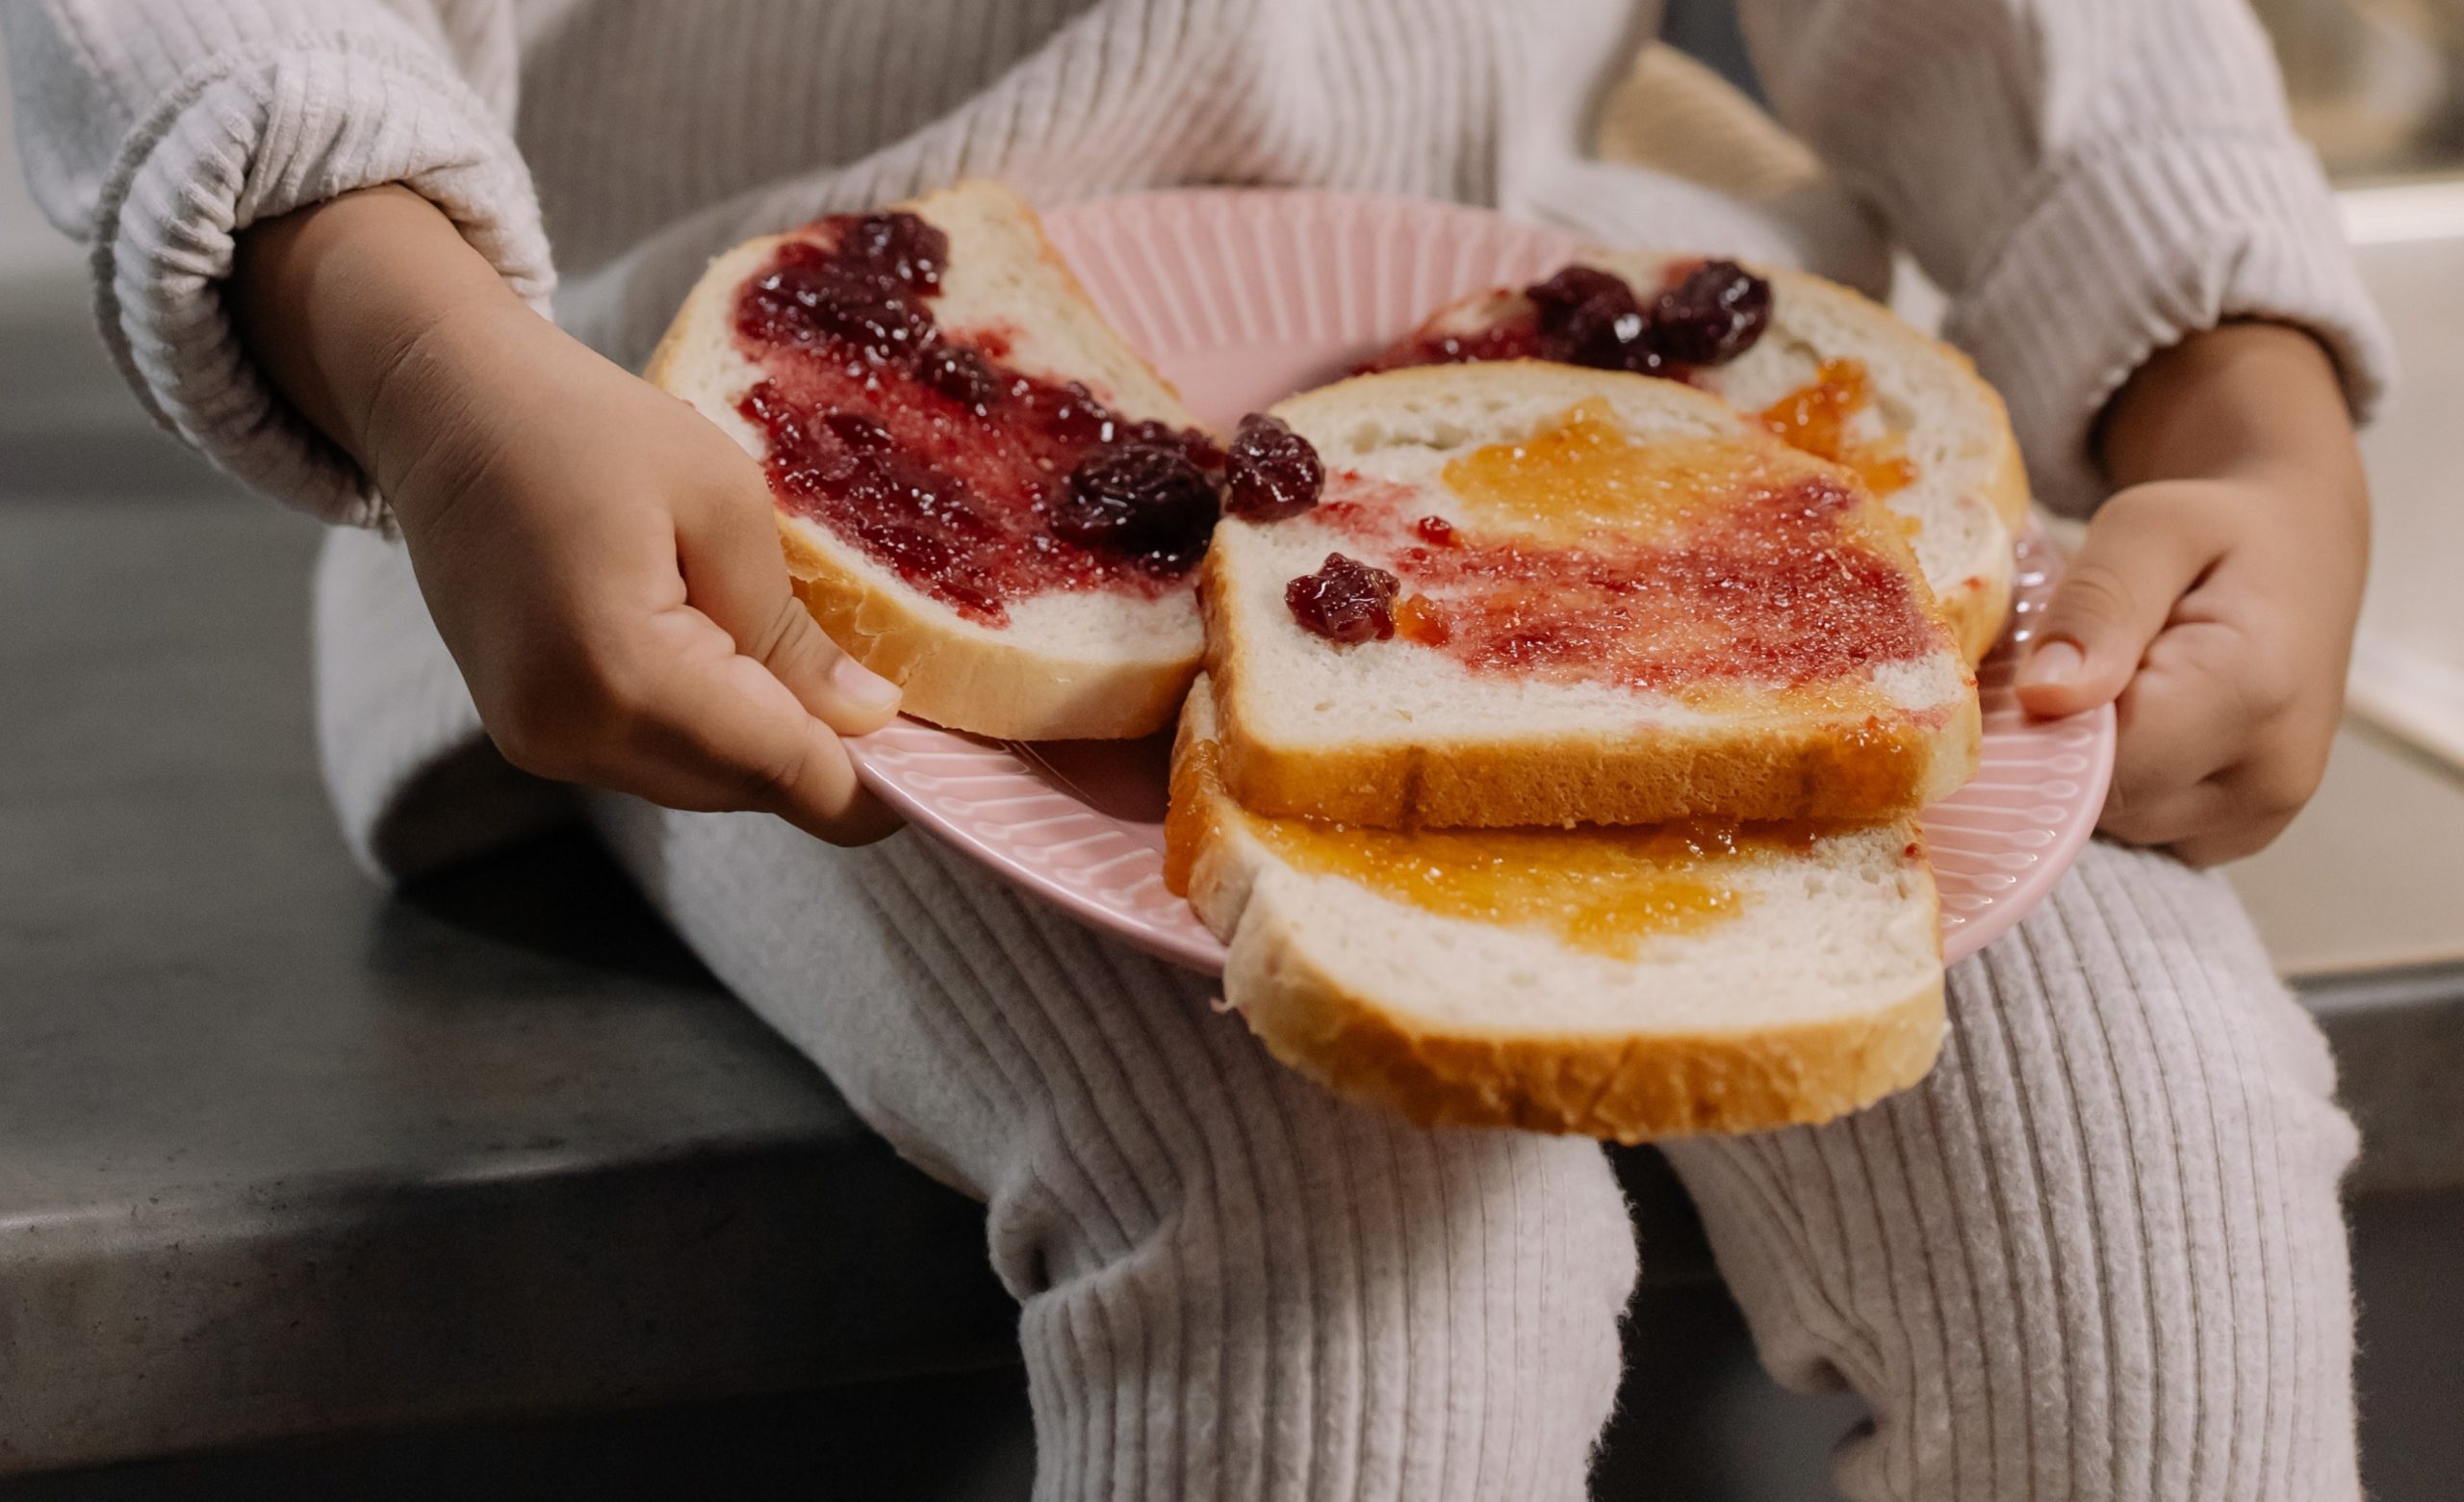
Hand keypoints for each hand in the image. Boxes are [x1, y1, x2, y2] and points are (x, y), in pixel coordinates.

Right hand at [232, 187, 900, 842]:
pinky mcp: (531, 736)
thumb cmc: (582, 425)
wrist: (443, 406)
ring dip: (766, 736)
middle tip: (889, 677)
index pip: (790, 772)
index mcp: (624, 673)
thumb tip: (871, 722)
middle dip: (827, 750)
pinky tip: (725, 646)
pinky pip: (658, 758)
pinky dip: (711, 722)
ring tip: (800, 646)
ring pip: (707, 783)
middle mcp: (571, 734)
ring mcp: (541, 744)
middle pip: (752, 791)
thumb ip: (795, 631)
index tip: (949, 747)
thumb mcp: (723, 501)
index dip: (881, 780)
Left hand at [2014, 324, 2367, 866]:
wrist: (2299, 555)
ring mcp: (2260, 816)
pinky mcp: (2239, 833)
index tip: (2024, 668)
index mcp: (2251, 691)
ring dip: (2085, 763)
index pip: (2094, 760)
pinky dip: (2117, 783)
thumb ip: (2096, 606)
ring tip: (2112, 685)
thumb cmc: (2219, 532)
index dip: (2036, 724)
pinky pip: (2139, 830)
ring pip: (2111, 824)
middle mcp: (2269, 775)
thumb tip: (2044, 697)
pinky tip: (2131, 722)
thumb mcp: (2149, 529)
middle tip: (2070, 663)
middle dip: (2059, 740)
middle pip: (2099, 802)